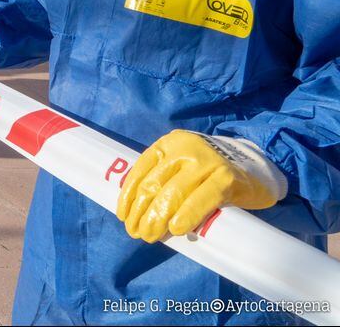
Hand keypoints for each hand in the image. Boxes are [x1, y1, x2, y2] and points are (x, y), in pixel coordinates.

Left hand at [117, 130, 286, 242]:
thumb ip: (162, 180)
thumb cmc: (209, 174)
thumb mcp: (181, 168)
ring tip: (151, 235)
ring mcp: (206, 161)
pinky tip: (176, 229)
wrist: (255, 170)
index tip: (123, 216)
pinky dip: (186, 216)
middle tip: (136, 232)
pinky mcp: (226, 178)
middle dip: (141, 212)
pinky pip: (201, 200)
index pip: (140, 170)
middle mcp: (185, 148)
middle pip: (154, 184)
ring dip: (157, 219)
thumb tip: (136, 211)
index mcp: (169, 144)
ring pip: (173, 194)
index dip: (129, 195)